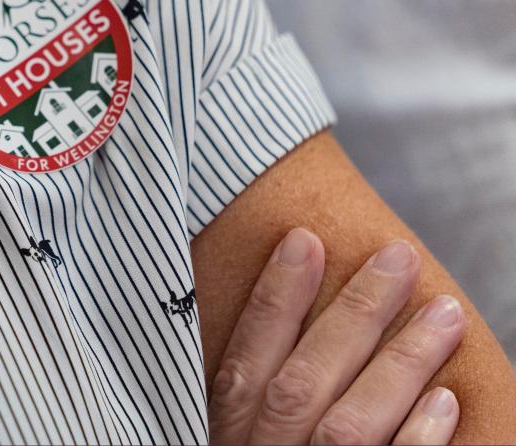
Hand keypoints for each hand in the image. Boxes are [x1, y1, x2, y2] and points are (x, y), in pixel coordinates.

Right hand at [209, 228, 464, 443]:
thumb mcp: (225, 439)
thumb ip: (248, 400)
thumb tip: (281, 325)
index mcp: (224, 440)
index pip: (241, 366)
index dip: (273, 300)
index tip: (304, 241)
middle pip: (300, 383)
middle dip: (353, 313)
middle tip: (398, 257)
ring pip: (348, 425)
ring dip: (399, 362)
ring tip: (444, 313)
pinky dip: (417, 437)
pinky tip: (444, 400)